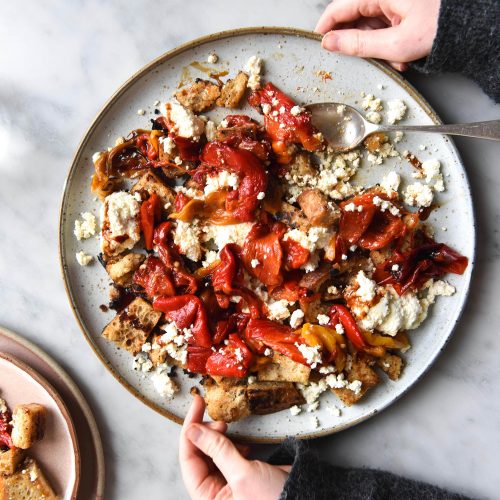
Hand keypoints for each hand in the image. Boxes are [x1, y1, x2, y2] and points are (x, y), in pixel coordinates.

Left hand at [179, 395, 289, 499]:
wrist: (306, 499)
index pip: (189, 460)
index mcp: (208, 499)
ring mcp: (228, 484)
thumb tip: (193, 430)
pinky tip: (244, 444)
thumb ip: (217, 450)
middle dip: (208, 433)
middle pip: (199, 455)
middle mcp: (215, 493)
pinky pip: (229, 454)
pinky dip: (233, 444)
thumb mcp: (242, 475)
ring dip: (220, 438)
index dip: (190, 431)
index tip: (197, 406)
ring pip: (214, 452)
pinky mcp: (242, 476)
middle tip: (220, 421)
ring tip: (230, 431)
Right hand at [316, 0, 439, 70]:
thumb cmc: (440, 26)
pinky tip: (400, 54)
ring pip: (369, 25)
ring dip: (376, 47)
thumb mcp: (395, 43)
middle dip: (359, 43)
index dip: (325, 29)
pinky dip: (388, 43)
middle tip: (366, 61)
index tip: (318, 45)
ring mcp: (391, 0)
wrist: (467, 25)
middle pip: (353, 18)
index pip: (337, 8)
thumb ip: (358, 44)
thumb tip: (331, 43)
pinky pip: (383, 25)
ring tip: (393, 60)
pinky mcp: (400, 6)